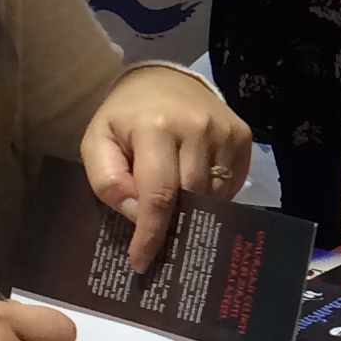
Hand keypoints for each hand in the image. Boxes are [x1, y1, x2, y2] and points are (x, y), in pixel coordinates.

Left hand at [83, 64, 252, 268]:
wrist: (166, 78)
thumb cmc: (126, 115)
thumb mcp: (97, 140)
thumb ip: (107, 179)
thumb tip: (137, 214)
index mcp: (155, 127)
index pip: (158, 194)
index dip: (151, 233)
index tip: (142, 262)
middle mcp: (196, 129)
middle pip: (189, 198)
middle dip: (171, 222)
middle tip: (158, 237)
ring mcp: (225, 132)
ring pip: (212, 195)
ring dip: (192, 208)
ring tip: (176, 207)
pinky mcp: (242, 137)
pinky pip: (230, 185)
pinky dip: (211, 195)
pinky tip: (194, 187)